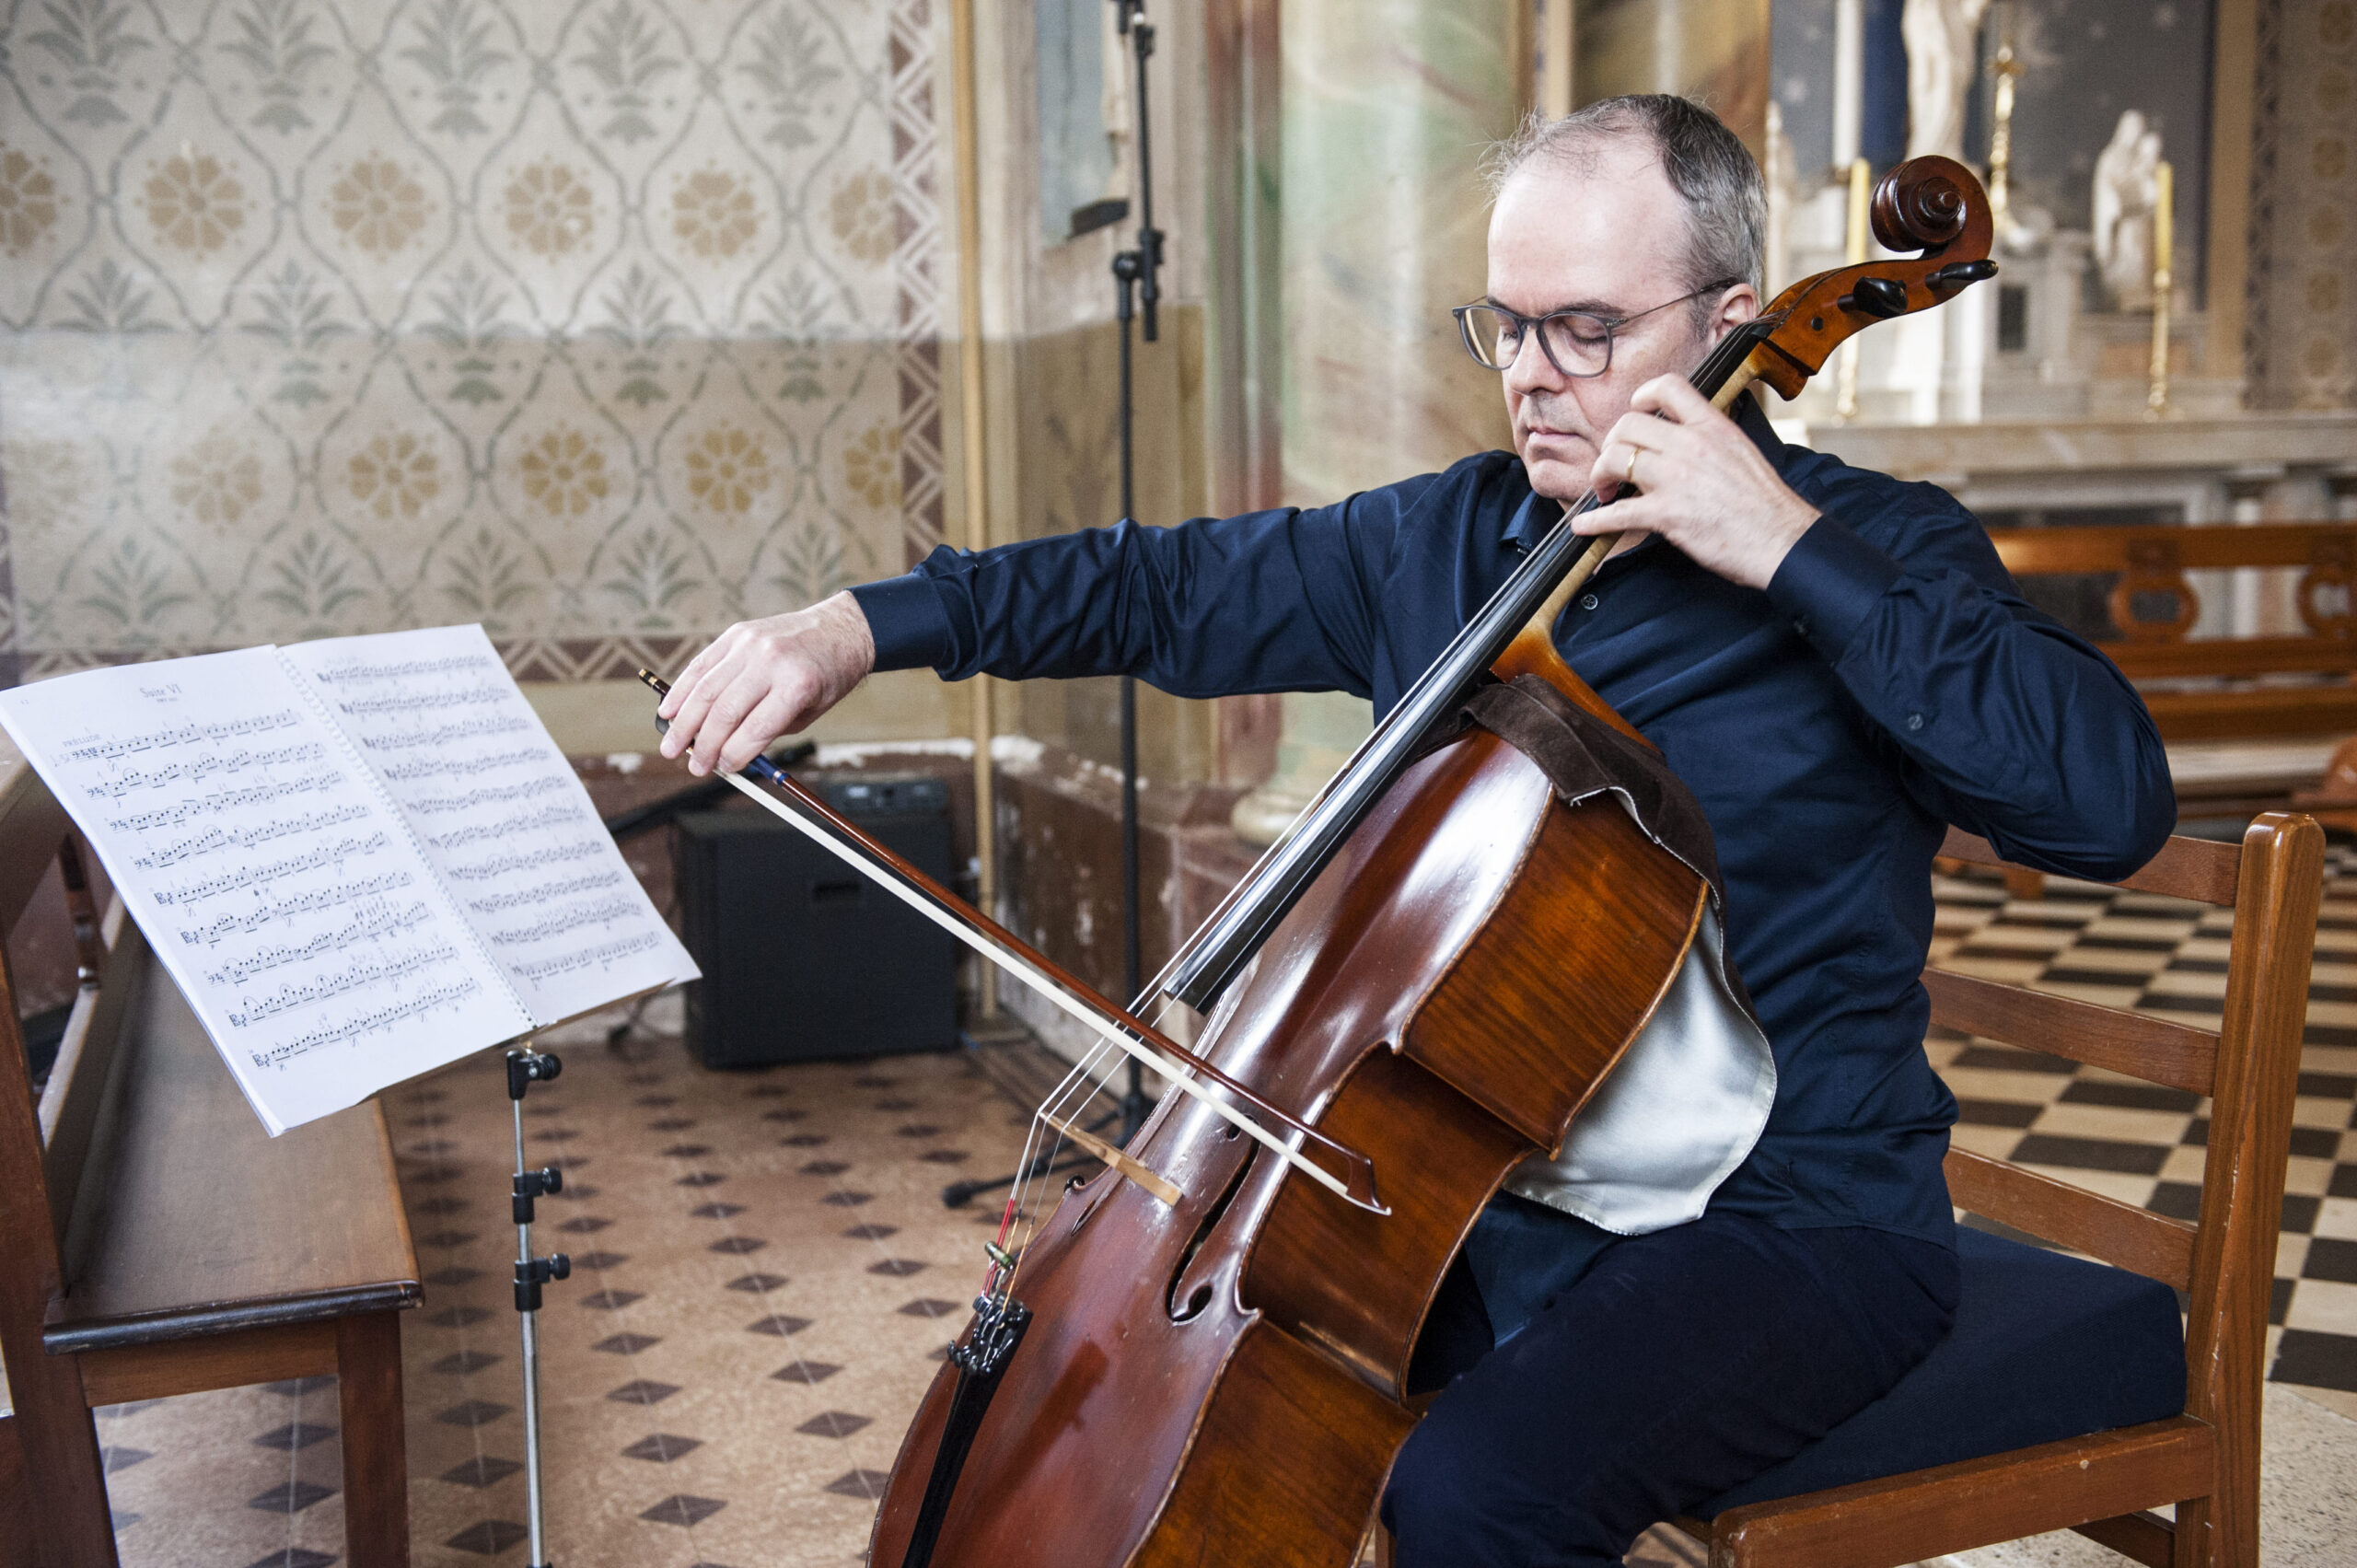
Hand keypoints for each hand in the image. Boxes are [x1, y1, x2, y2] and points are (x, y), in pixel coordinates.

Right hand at [656, 592, 875, 774]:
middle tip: (694, 766)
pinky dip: (681, 690)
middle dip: (704, 745)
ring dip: (683, 723)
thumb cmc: (828, 674)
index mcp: (797, 684)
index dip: (734, 754)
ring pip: (706, 689)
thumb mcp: (812, 710)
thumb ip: (770, 730)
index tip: (723, 769)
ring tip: (671, 747)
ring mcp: (750, 645)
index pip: (756, 729)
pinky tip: (669, 711)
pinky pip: (702, 665)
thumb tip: (727, 753)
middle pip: (725, 711)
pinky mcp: (736, 635)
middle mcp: (771, 662)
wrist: (840, 628)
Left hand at [1578, 375, 1820, 589]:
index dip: (1642, 397)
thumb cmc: (1765, 504)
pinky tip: (1585, 525)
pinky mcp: (1668, 514)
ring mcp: (1676, 479)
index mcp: (1712, 426)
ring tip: (1604, 491)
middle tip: (1613, 465)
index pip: (1668, 387)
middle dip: (1611, 444)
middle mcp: (1691, 445)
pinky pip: (1617, 513)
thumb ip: (1711, 439)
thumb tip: (1686, 438)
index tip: (1635, 413)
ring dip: (1599, 475)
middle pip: (1627, 425)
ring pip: (1615, 459)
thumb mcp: (1742, 452)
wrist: (1782, 539)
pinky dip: (1594, 521)